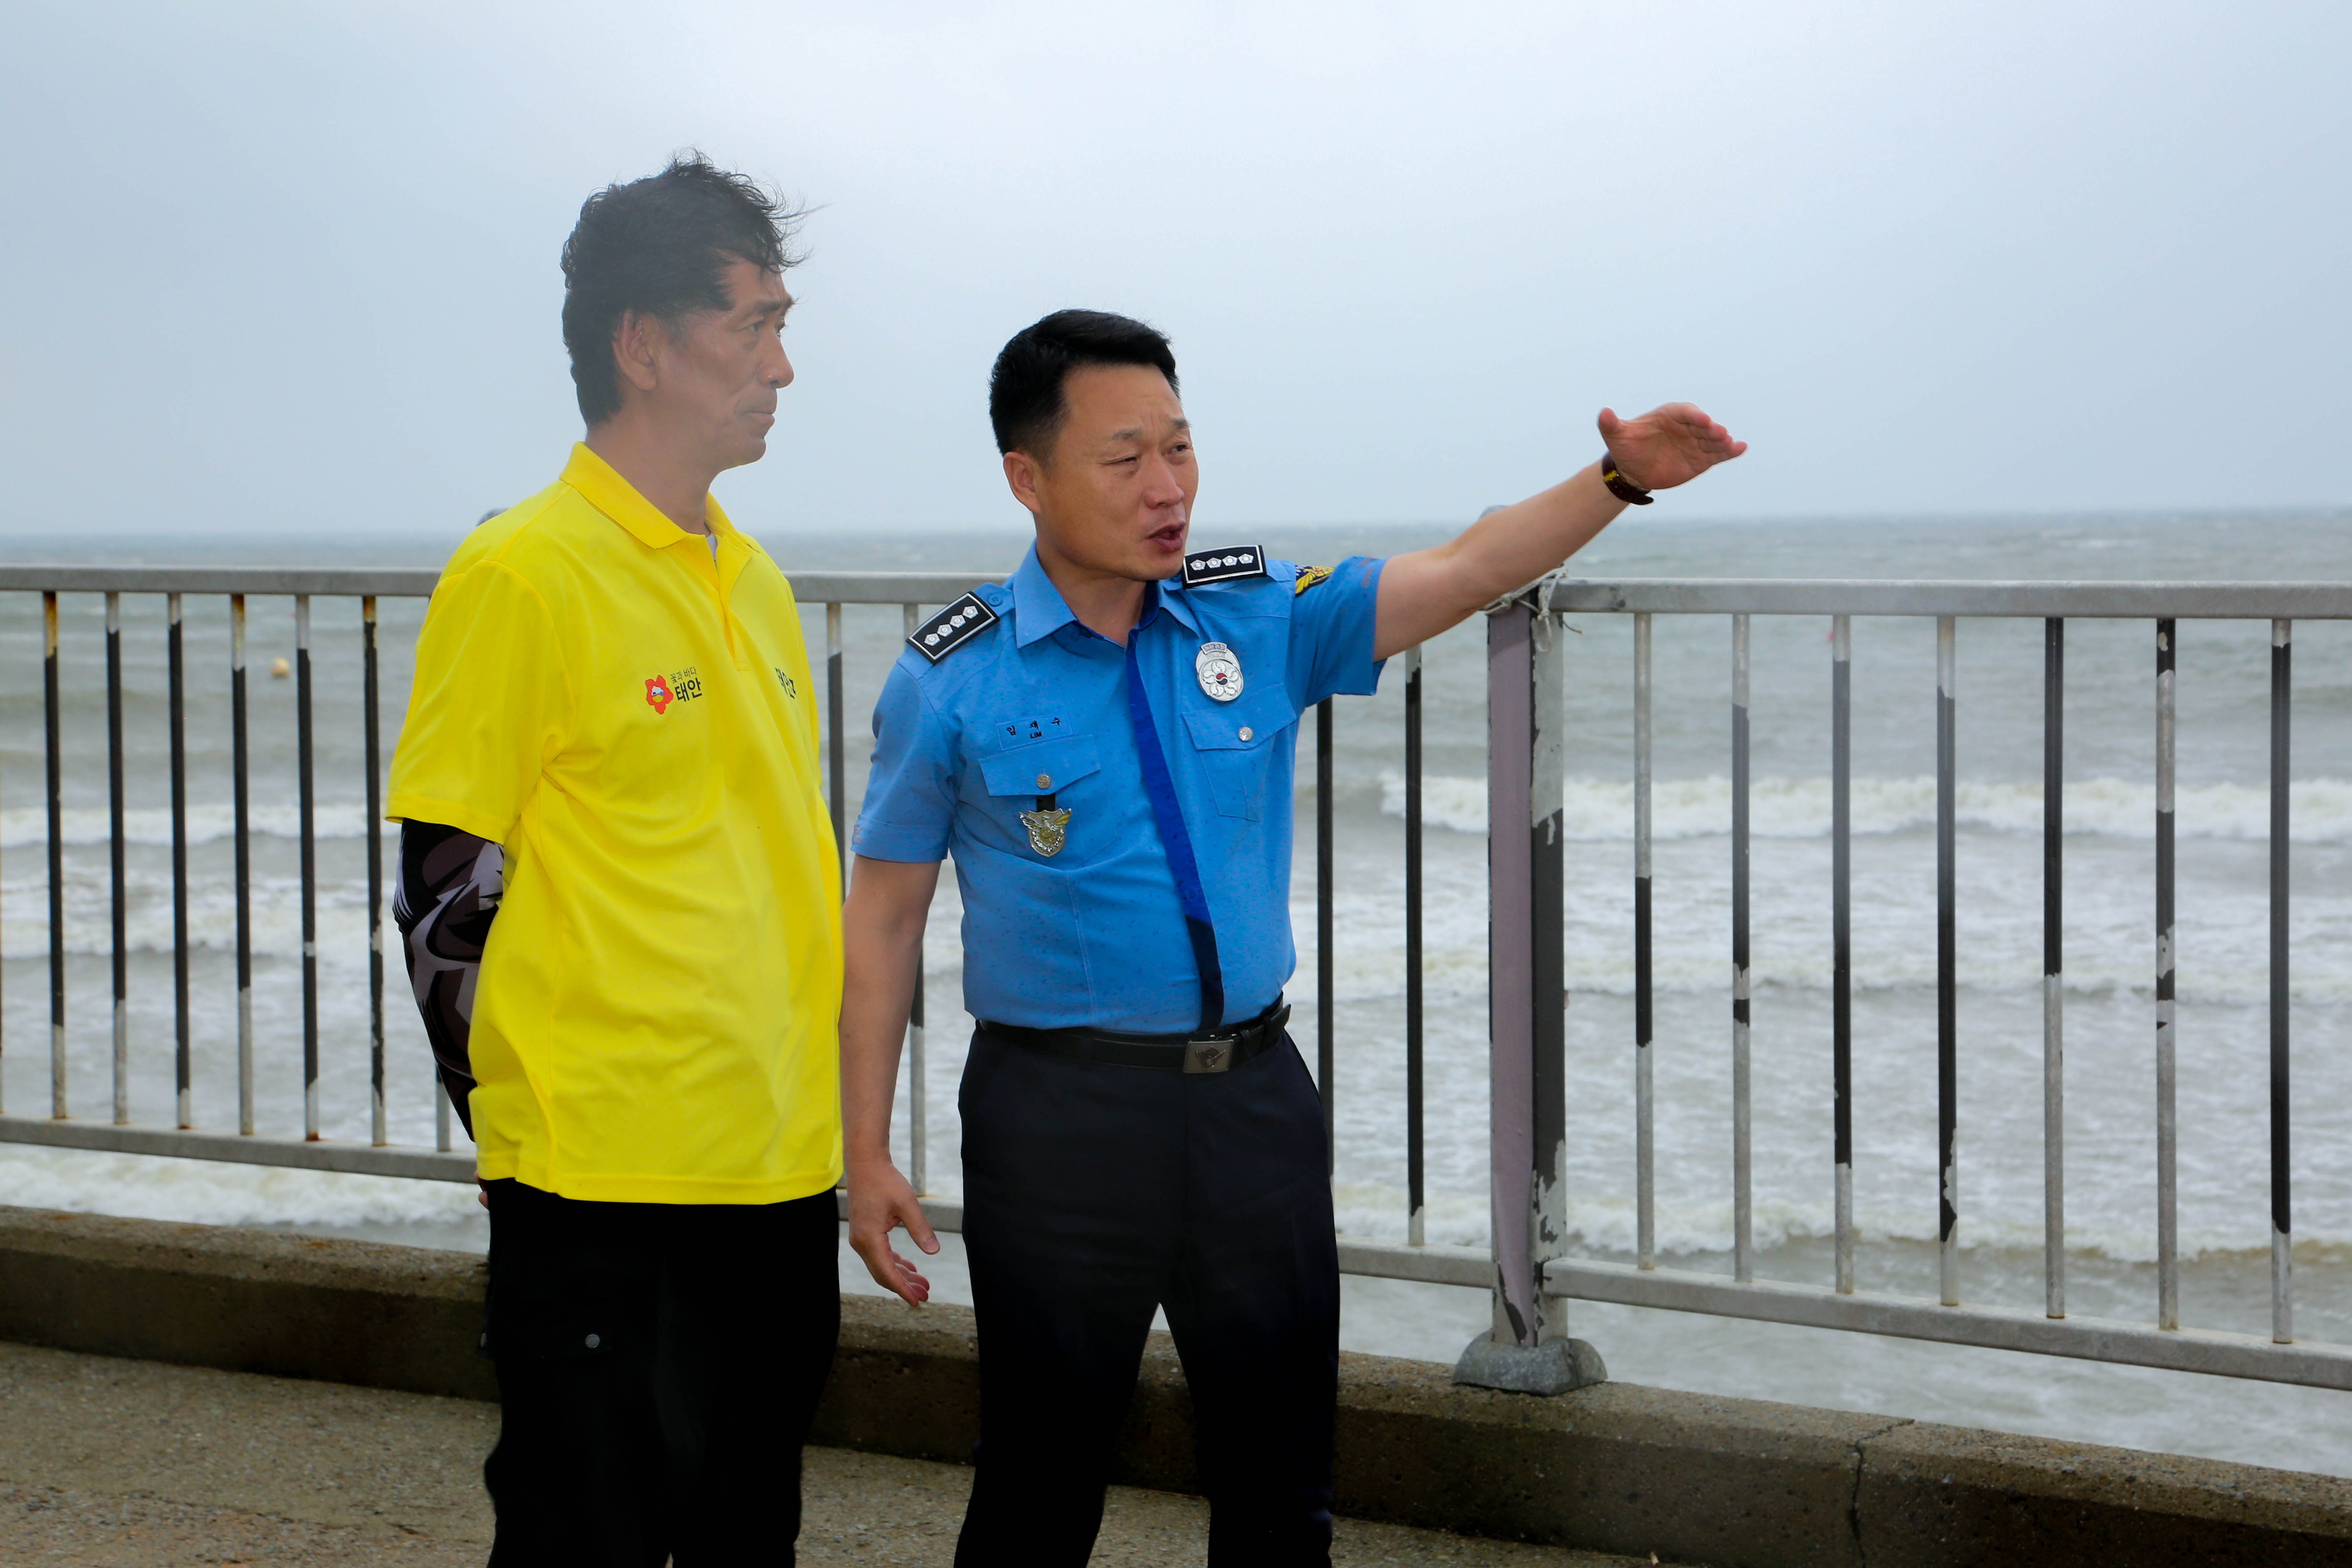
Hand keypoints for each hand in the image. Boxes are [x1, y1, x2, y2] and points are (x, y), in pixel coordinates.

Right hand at [846, 1156, 938, 1305]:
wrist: (865, 1163)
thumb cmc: (885, 1180)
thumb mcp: (907, 1204)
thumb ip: (920, 1229)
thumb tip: (933, 1251)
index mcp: (870, 1239)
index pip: (886, 1273)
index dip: (902, 1289)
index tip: (917, 1301)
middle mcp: (861, 1243)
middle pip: (883, 1273)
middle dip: (904, 1286)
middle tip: (926, 1295)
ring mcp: (861, 1238)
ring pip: (882, 1265)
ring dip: (901, 1275)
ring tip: (922, 1284)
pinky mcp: (865, 1232)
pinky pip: (880, 1255)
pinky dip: (894, 1262)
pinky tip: (909, 1267)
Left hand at [1597, 403, 1746, 491]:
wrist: (1633, 471)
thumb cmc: (1626, 448)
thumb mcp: (1616, 437)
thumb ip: (1610, 425)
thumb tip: (1603, 413)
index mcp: (1668, 415)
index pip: (1684, 412)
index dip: (1693, 415)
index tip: (1701, 419)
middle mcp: (1686, 426)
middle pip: (1702, 425)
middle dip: (1711, 428)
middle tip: (1719, 432)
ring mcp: (1696, 442)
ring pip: (1712, 439)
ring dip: (1722, 440)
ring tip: (1730, 442)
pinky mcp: (1702, 458)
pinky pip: (1718, 453)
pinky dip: (1730, 451)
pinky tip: (1741, 448)